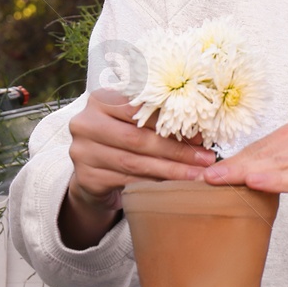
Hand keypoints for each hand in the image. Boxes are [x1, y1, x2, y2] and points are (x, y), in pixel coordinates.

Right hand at [60, 88, 217, 247]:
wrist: (93, 169)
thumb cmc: (121, 138)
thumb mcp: (135, 123)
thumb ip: (160, 121)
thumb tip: (200, 134)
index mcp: (100, 99)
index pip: (140, 109)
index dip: (172, 123)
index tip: (202, 136)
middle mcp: (85, 123)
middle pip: (138, 138)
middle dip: (176, 151)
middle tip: (205, 159)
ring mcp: (82, 152)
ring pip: (134, 163)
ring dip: (170, 171)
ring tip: (196, 175)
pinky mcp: (86, 178)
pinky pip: (127, 182)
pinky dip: (154, 184)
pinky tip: (174, 186)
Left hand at [201, 103, 287, 193]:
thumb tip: (251, 170)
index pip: (277, 140)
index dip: (246, 156)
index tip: (217, 169)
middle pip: (279, 150)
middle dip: (242, 166)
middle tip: (211, 178)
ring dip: (256, 174)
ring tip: (226, 180)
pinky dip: (282, 180)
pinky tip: (258, 182)